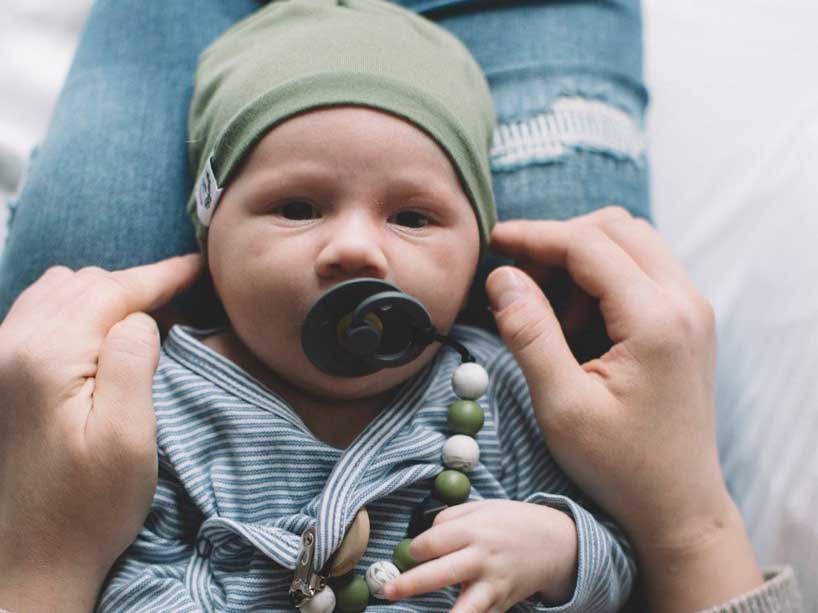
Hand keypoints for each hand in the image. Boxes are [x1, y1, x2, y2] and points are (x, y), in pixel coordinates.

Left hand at [0, 255, 200, 612]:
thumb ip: (131, 361)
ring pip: (54, 292)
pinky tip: (98, 331)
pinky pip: (35, 314)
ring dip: (102, 292)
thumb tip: (140, 317)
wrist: (26, 560)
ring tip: (143, 311)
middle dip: (134, 283)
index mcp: (44, 359)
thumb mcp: (128, 439)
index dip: (160, 275)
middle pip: (81, 283)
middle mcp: (8, 348)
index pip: (110, 291)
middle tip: (181, 298)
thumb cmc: (87, 509)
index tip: (198, 265)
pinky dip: (74, 308)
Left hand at [383, 500, 576, 612]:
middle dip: (411, 583)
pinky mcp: (501, 604)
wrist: (555, 544)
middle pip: (441, 572)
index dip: (416, 549)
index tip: (410, 554)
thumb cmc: (512, 522)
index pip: (434, 542)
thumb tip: (422, 537)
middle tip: (387, 590)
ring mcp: (493, 585)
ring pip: (467, 607)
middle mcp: (482, 558)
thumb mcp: (482, 508)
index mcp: (475, 530)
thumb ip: (451, 518)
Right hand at [484, 207, 762, 610]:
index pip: (589, 244)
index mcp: (656, 320)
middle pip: (616, 228)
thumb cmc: (620, 466)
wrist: (679, 506)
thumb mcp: (562, 406)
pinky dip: (602, 278)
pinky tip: (578, 322)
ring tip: (550, 312)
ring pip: (632, 242)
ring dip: (582, 258)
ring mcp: (692, 309)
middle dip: (559, 241)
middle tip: (518, 276)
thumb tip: (502, 278)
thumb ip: (529, 334)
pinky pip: (642, 270)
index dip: (535, 235)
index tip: (493, 241)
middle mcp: (685, 302)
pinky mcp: (688, 321)